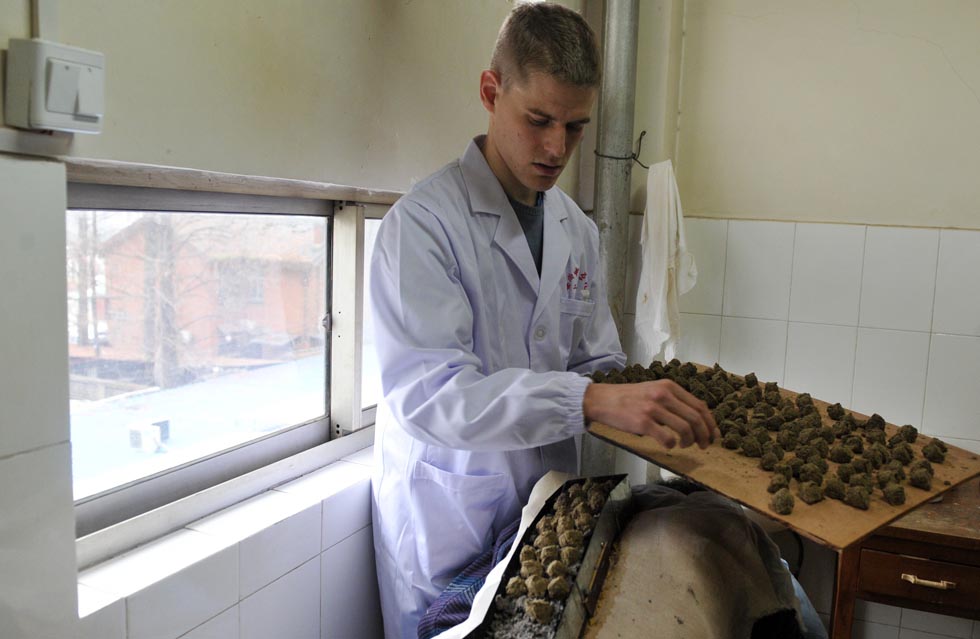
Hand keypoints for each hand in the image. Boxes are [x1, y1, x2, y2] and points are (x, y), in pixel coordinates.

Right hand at [583, 380, 718, 449]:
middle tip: (705, 445)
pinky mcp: (643, 422)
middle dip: (705, 435)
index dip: (710, 422)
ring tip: (685, 445)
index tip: (714, 434)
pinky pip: (667, 438)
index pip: (699, 405)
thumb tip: (693, 419)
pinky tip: (669, 445)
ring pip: (685, 428)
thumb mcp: (653, 390)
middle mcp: (663, 394)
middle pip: (696, 418)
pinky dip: (672, 445)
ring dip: (690, 441)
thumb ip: (672, 400)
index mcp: (669, 386)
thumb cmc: (628, 398)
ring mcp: (653, 408)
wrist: (602, 400)